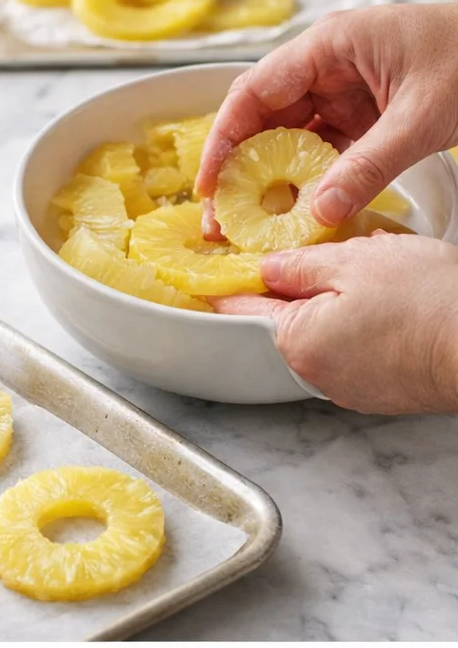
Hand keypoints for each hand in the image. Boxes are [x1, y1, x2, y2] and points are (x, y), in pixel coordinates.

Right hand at [196, 3, 457, 236]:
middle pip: (261, 120)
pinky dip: (303, 184)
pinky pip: (319, 152)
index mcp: (329, 45)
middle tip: (221, 220)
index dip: (223, 140)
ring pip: (286, 140)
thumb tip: (320, 213)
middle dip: (237, 170)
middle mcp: (326, 66)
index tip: (209, 185)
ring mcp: (342, 91)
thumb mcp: (421, 115)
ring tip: (248, 226)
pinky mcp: (360, 116)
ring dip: (267, 182)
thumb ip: (369, 166)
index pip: (254, 92)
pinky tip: (292, 214)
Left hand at [211, 232, 457, 412]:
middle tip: (326, 257)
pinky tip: (390, 307)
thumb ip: (302, 265)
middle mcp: (313, 373)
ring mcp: (345, 387)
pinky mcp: (375, 391)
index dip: (233, 282)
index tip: (220, 270)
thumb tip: (270, 267)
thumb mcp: (357, 261)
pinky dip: (361, 327)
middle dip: (301, 288)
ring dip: (336, 306)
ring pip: (324, 335)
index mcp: (296, 340)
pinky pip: (353, 351)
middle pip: (287, 322)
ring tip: (373, 280)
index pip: (244, 310)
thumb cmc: (427, 303)